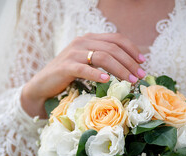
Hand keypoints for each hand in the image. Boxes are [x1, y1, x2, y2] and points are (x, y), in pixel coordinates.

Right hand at [21, 33, 145, 117]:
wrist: (43, 86)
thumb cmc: (69, 77)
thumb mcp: (88, 64)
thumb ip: (104, 60)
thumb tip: (129, 68)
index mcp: (89, 39)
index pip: (116, 38)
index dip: (132, 49)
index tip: (142, 62)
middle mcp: (82, 42)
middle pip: (113, 48)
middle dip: (130, 62)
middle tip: (140, 75)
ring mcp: (73, 53)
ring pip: (103, 57)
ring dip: (120, 69)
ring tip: (130, 80)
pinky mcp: (65, 66)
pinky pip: (84, 68)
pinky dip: (97, 74)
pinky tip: (107, 80)